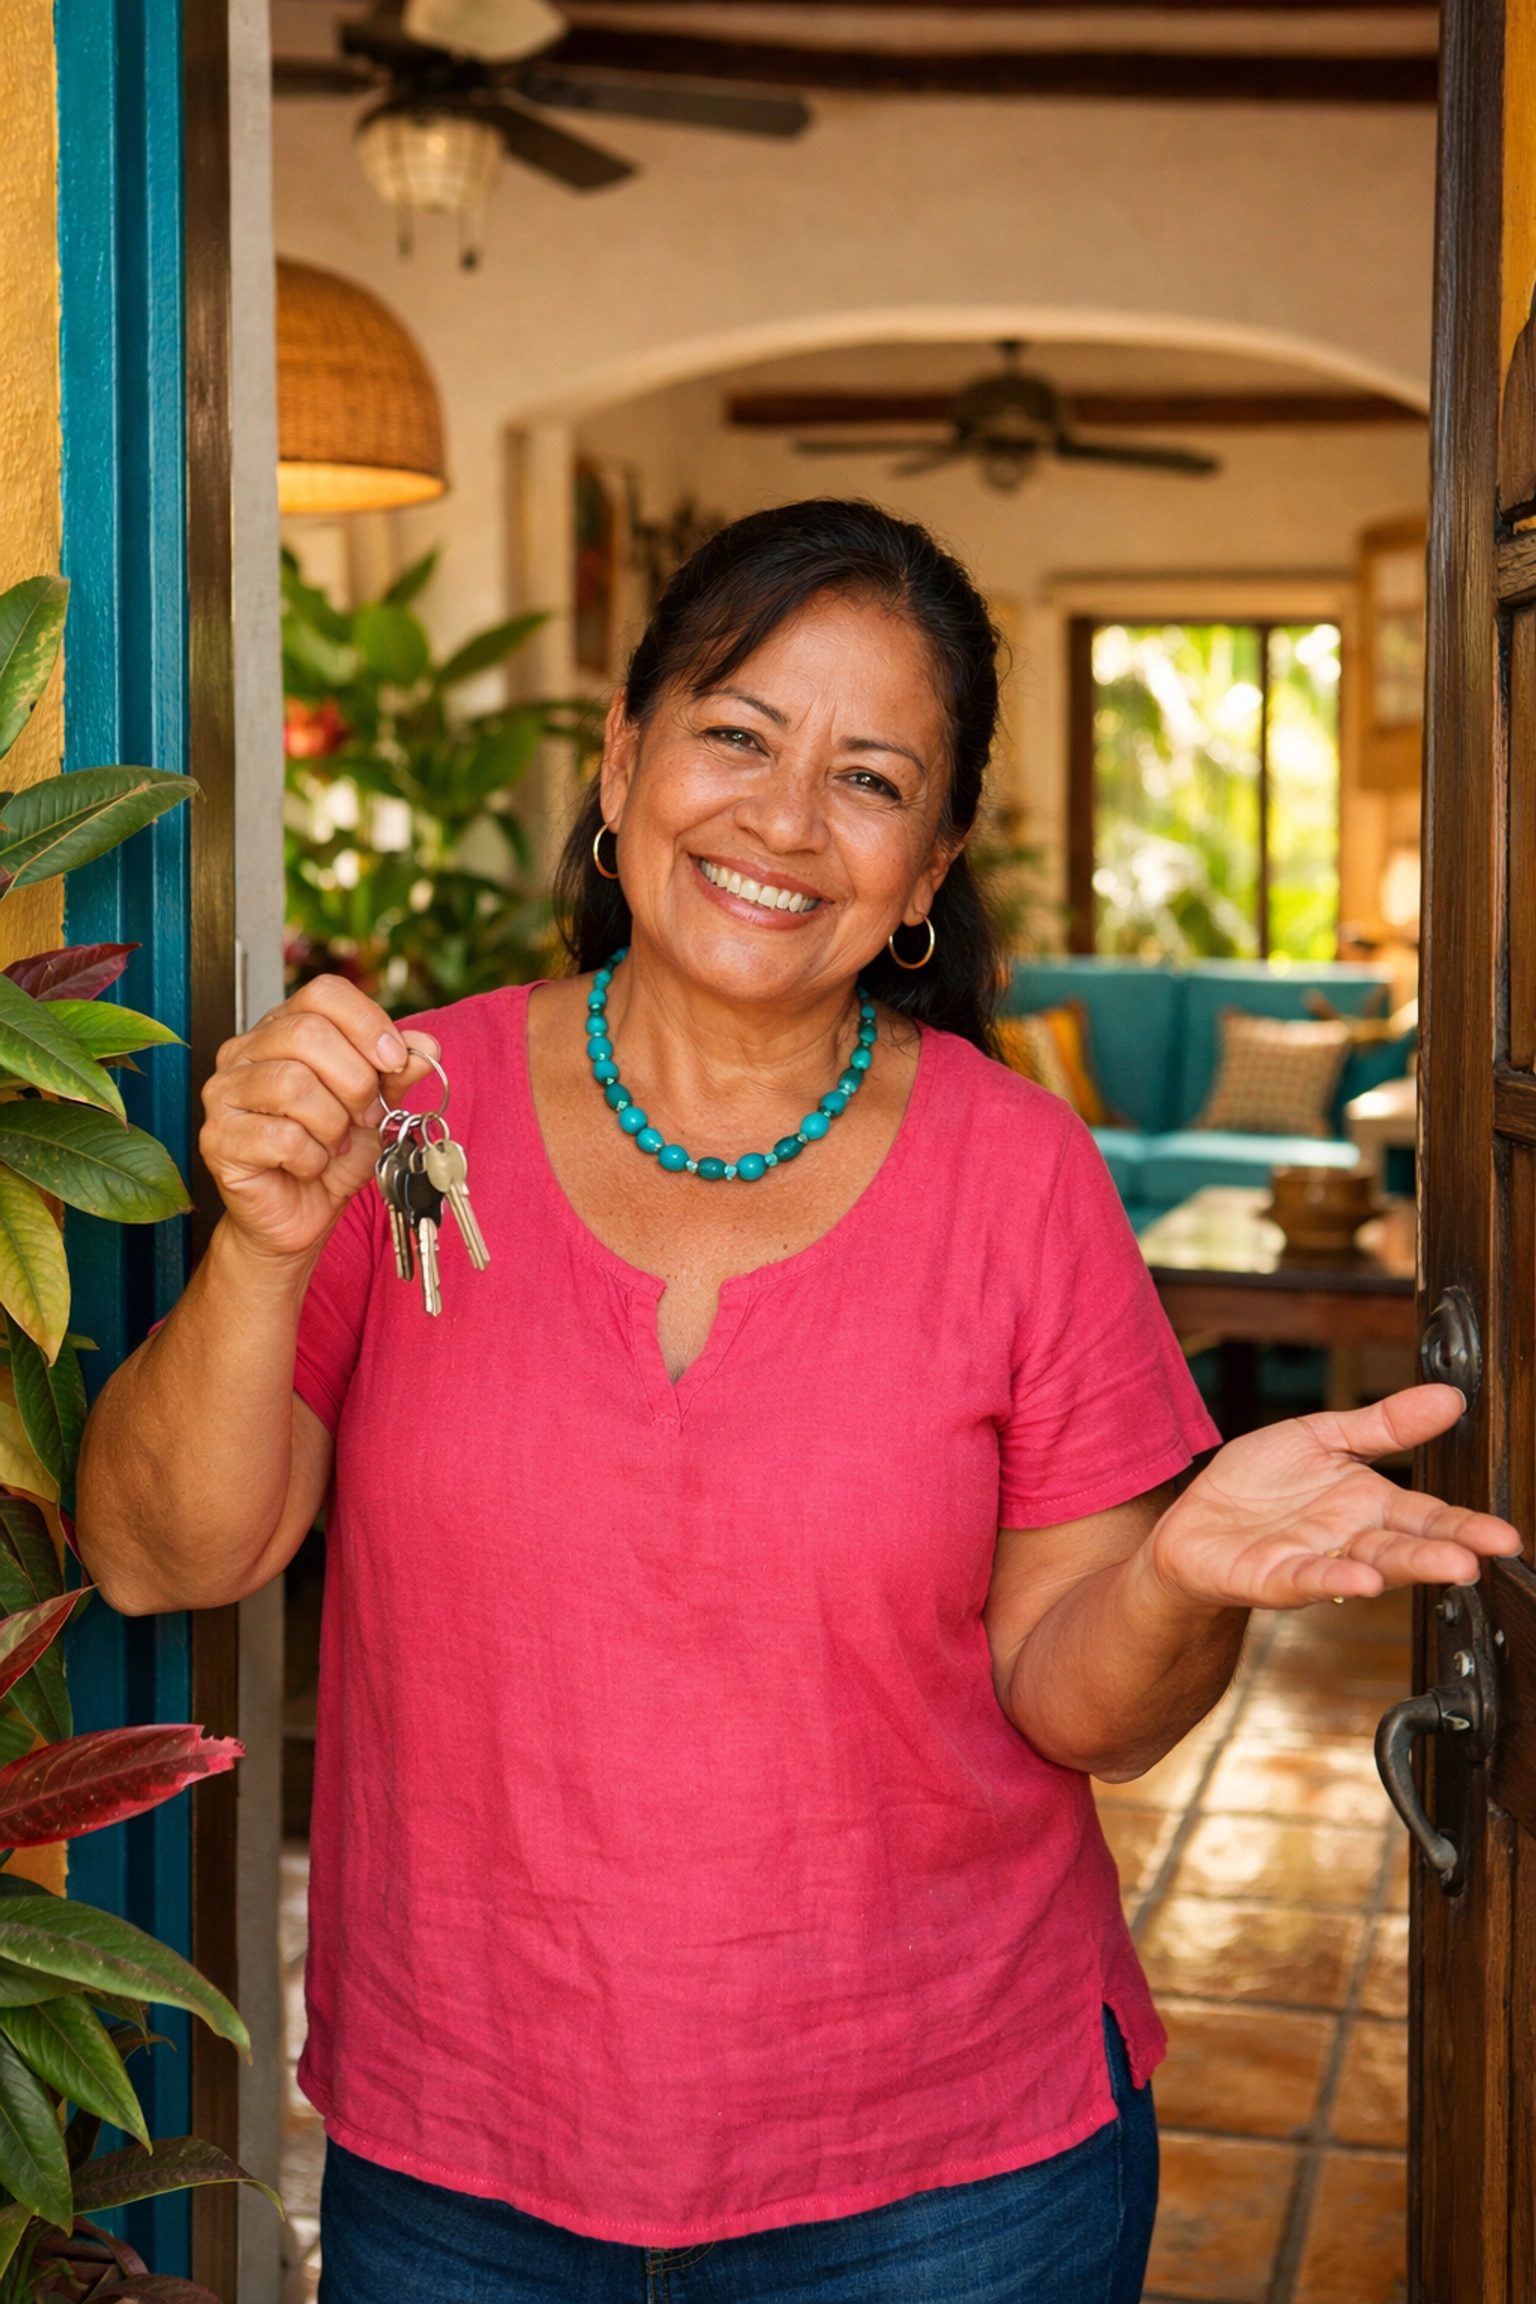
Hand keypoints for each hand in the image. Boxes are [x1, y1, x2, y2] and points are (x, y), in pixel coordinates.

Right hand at [200, 976, 439, 1262]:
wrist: (300, 1215)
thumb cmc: (331, 1155)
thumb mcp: (376, 1107)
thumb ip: (396, 1073)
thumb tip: (426, 1046)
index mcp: (283, 1029)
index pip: (323, 993)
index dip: (367, 1023)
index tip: (395, 1062)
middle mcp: (245, 1051)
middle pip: (308, 1033)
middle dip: (355, 1081)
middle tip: (366, 1116)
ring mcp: (224, 1093)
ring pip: (292, 1083)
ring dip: (333, 1123)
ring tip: (336, 1144)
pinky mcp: (218, 1138)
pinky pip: (280, 1136)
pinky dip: (312, 1157)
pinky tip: (310, 1165)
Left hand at [1144, 1385, 1521, 1611]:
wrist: (1194, 1523)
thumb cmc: (1258, 1485)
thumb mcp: (1322, 1436)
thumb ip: (1385, 1424)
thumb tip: (1449, 1395)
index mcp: (1367, 1505)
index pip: (1426, 1517)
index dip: (1465, 1525)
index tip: (1504, 1535)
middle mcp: (1348, 1539)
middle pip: (1406, 1545)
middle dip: (1447, 1550)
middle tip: (1487, 1552)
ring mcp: (1313, 1561)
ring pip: (1367, 1566)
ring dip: (1407, 1568)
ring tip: (1448, 1566)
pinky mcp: (1270, 1577)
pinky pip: (1306, 1579)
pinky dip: (1334, 1581)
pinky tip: (1362, 1582)